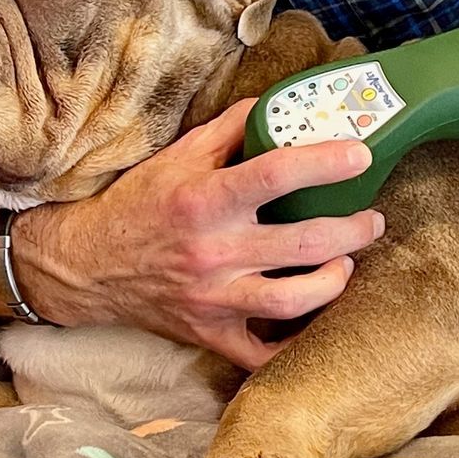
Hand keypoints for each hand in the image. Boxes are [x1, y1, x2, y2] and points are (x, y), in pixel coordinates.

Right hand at [11, 99, 383, 369]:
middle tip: (371, 220)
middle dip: (352, 230)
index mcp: (206, 199)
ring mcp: (214, 297)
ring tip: (347, 264)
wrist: (87, 265)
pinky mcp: (210, 333)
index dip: (325, 163)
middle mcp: (214, 250)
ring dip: (334, 282)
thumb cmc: (139, 203)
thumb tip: (281, 103)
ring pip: (294, 300)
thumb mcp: (179, 154)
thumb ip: (232, 128)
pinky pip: (261, 354)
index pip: (276, 174)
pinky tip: (314, 322)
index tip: (361, 154)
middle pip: (303, 242)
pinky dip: (293, 345)